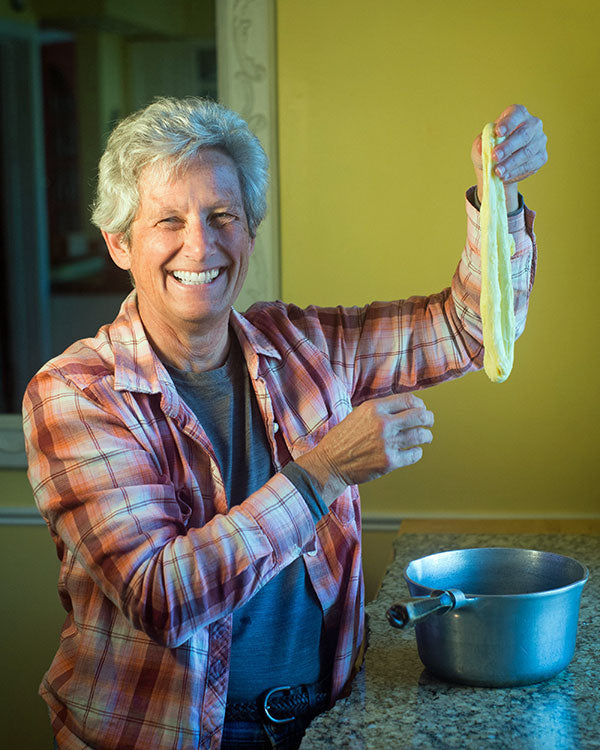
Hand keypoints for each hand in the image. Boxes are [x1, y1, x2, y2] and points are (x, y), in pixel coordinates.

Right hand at [295, 393, 433, 504]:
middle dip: (428, 418)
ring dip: (427, 436)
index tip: (421, 408)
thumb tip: (405, 407)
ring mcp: (387, 443)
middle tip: (429, 421)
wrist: (330, 462)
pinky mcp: (389, 461)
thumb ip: (380, 410)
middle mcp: (383, 424)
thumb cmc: (343, 438)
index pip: (409, 400)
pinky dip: (417, 452)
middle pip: (420, 416)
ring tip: (426, 437)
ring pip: (421, 435)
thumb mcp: (358, 414)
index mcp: (374, 408)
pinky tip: (414, 451)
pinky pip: (414, 454)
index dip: (419, 404)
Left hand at [471, 104, 547, 209]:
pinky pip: (530, 165)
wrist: (498, 164)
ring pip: (527, 152)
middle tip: (495, 156)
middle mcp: (532, 125)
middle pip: (524, 134)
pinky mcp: (541, 157)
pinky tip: (505, 176)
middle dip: (508, 147)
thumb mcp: (481, 144)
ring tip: (498, 171)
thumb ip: (481, 143)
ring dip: (511, 163)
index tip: (498, 132)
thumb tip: (480, 147)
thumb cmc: (490, 148)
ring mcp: (539, 141)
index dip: (508, 122)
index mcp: (517, 114)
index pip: (516, 114)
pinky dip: (515, 172)